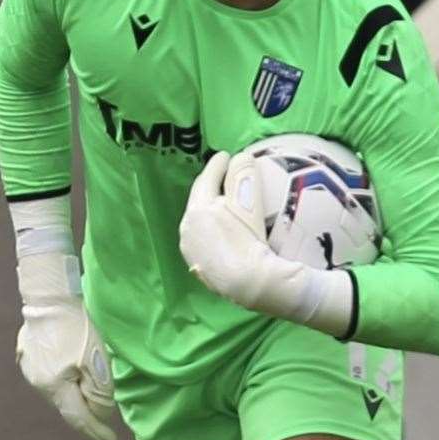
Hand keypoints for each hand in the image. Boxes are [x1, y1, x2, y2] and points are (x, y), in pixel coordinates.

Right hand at [15, 252, 117, 439]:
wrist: (49, 296)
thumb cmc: (76, 328)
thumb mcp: (97, 362)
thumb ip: (101, 393)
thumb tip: (99, 412)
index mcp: (54, 386)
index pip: (78, 418)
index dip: (96, 431)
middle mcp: (37, 382)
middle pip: (67, 405)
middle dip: (86, 414)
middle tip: (104, 421)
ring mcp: (28, 367)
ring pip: (57, 391)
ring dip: (74, 395)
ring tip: (90, 397)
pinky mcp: (26, 353)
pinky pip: (50, 374)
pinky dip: (64, 380)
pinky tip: (72, 374)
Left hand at [178, 151, 353, 334]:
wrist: (250, 284)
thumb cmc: (251, 240)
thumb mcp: (250, 204)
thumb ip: (244, 176)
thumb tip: (241, 157)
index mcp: (197, 209)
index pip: (206, 179)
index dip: (217, 164)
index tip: (226, 155)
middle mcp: (187, 228)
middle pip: (199, 199)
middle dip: (210, 185)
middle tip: (224, 176)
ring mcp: (190, 249)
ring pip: (199, 220)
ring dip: (209, 209)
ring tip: (224, 204)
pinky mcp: (197, 266)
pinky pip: (203, 239)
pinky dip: (211, 230)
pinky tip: (222, 232)